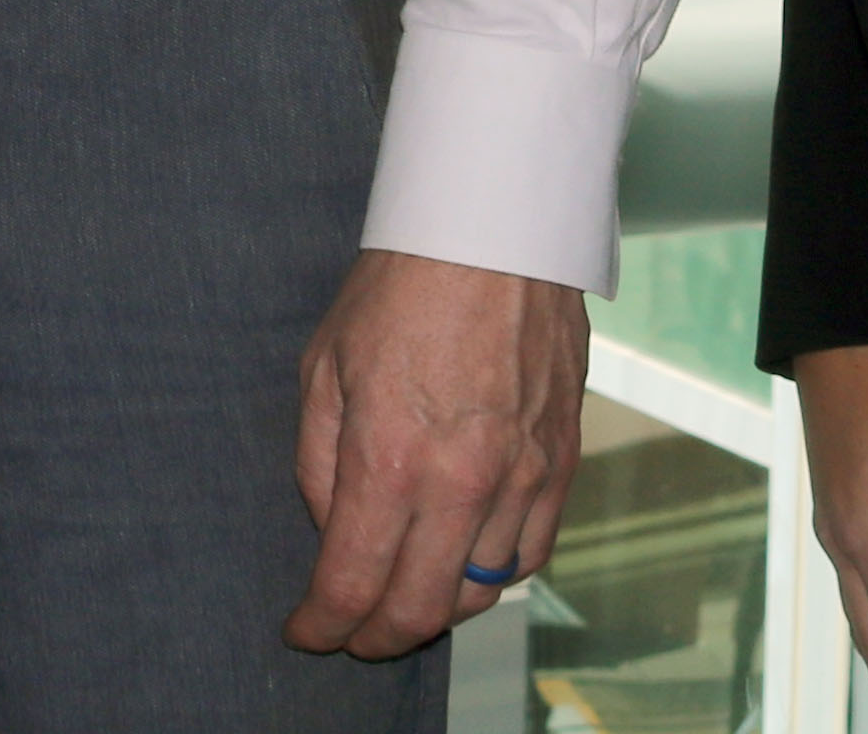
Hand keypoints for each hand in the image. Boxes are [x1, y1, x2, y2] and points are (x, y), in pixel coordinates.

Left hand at [284, 248, 583, 659]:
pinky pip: (530, 555)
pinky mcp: (561, 462)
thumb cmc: (398, 287)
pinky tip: (466, 565)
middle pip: (419, 609)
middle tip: (350, 634)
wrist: (493, 230)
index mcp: (390, 459)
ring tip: (403, 597)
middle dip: (375, 637)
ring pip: (481, 593)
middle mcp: (461, 484)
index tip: (307, 632)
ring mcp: (521, 477)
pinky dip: (494, 577)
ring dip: (435, 608)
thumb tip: (333, 528)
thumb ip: (320, 462)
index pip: (353, 584)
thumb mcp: (323, 367)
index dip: (324, 625)